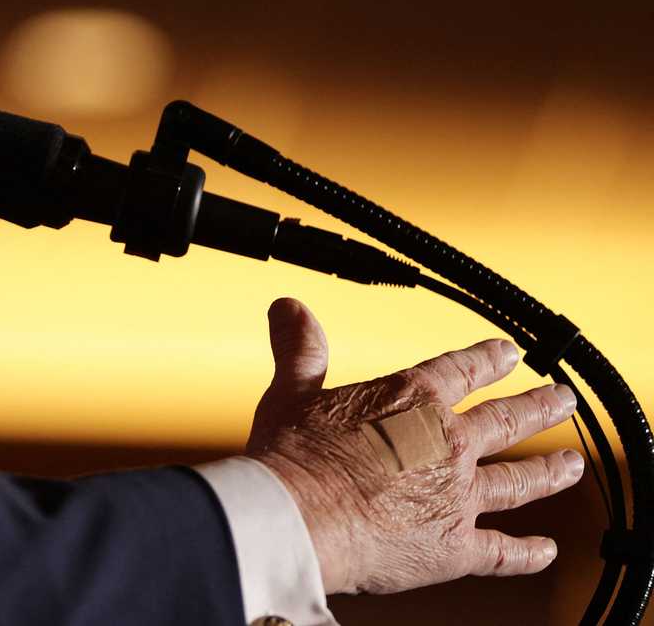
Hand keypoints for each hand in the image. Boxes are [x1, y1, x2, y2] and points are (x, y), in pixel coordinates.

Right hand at [247, 298, 583, 594]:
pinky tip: (545, 551)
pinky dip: (526, 554)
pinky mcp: (455, 547)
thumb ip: (300, 350)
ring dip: (548, 472)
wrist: (299, 518)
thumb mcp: (292, 392)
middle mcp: (447, 442)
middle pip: (506, 420)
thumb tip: (288, 307)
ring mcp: (457, 496)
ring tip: (571, 464)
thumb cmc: (293, 455)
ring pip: (517, 481)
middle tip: (563, 398)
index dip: (487, 359)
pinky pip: (502, 552)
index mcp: (412, 399)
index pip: (461, 370)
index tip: (509, 352)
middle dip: (539, 407)